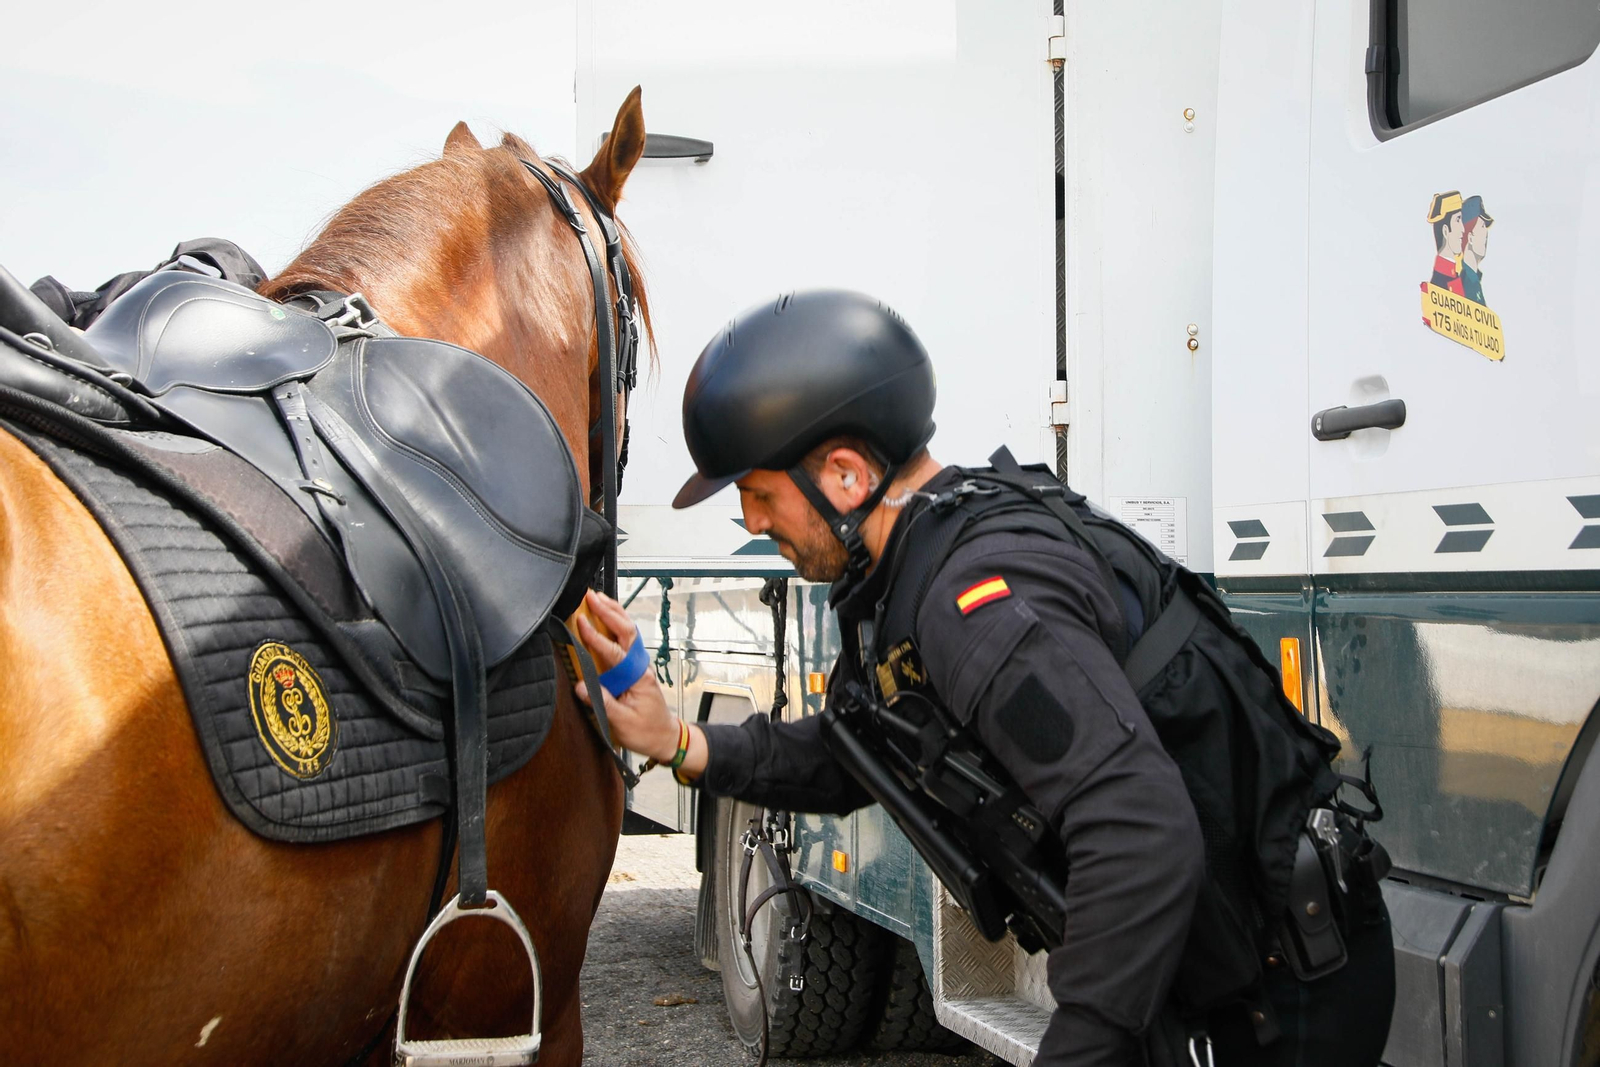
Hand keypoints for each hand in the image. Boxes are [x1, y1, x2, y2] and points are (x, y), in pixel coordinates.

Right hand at [572, 590, 679, 763]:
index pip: (616, 652)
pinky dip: (617, 624)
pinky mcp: (635, 668)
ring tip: (598, 598)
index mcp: (638, 678)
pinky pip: (627, 640)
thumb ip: (602, 703)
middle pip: (626, 631)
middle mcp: (640, 667)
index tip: (581, 623)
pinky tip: (608, 616)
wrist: (665, 738)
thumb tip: (580, 687)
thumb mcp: (623, 722)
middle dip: (608, 612)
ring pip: (628, 632)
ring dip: (614, 613)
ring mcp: (639, 665)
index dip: (597, 637)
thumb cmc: (646, 731)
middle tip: (590, 597)